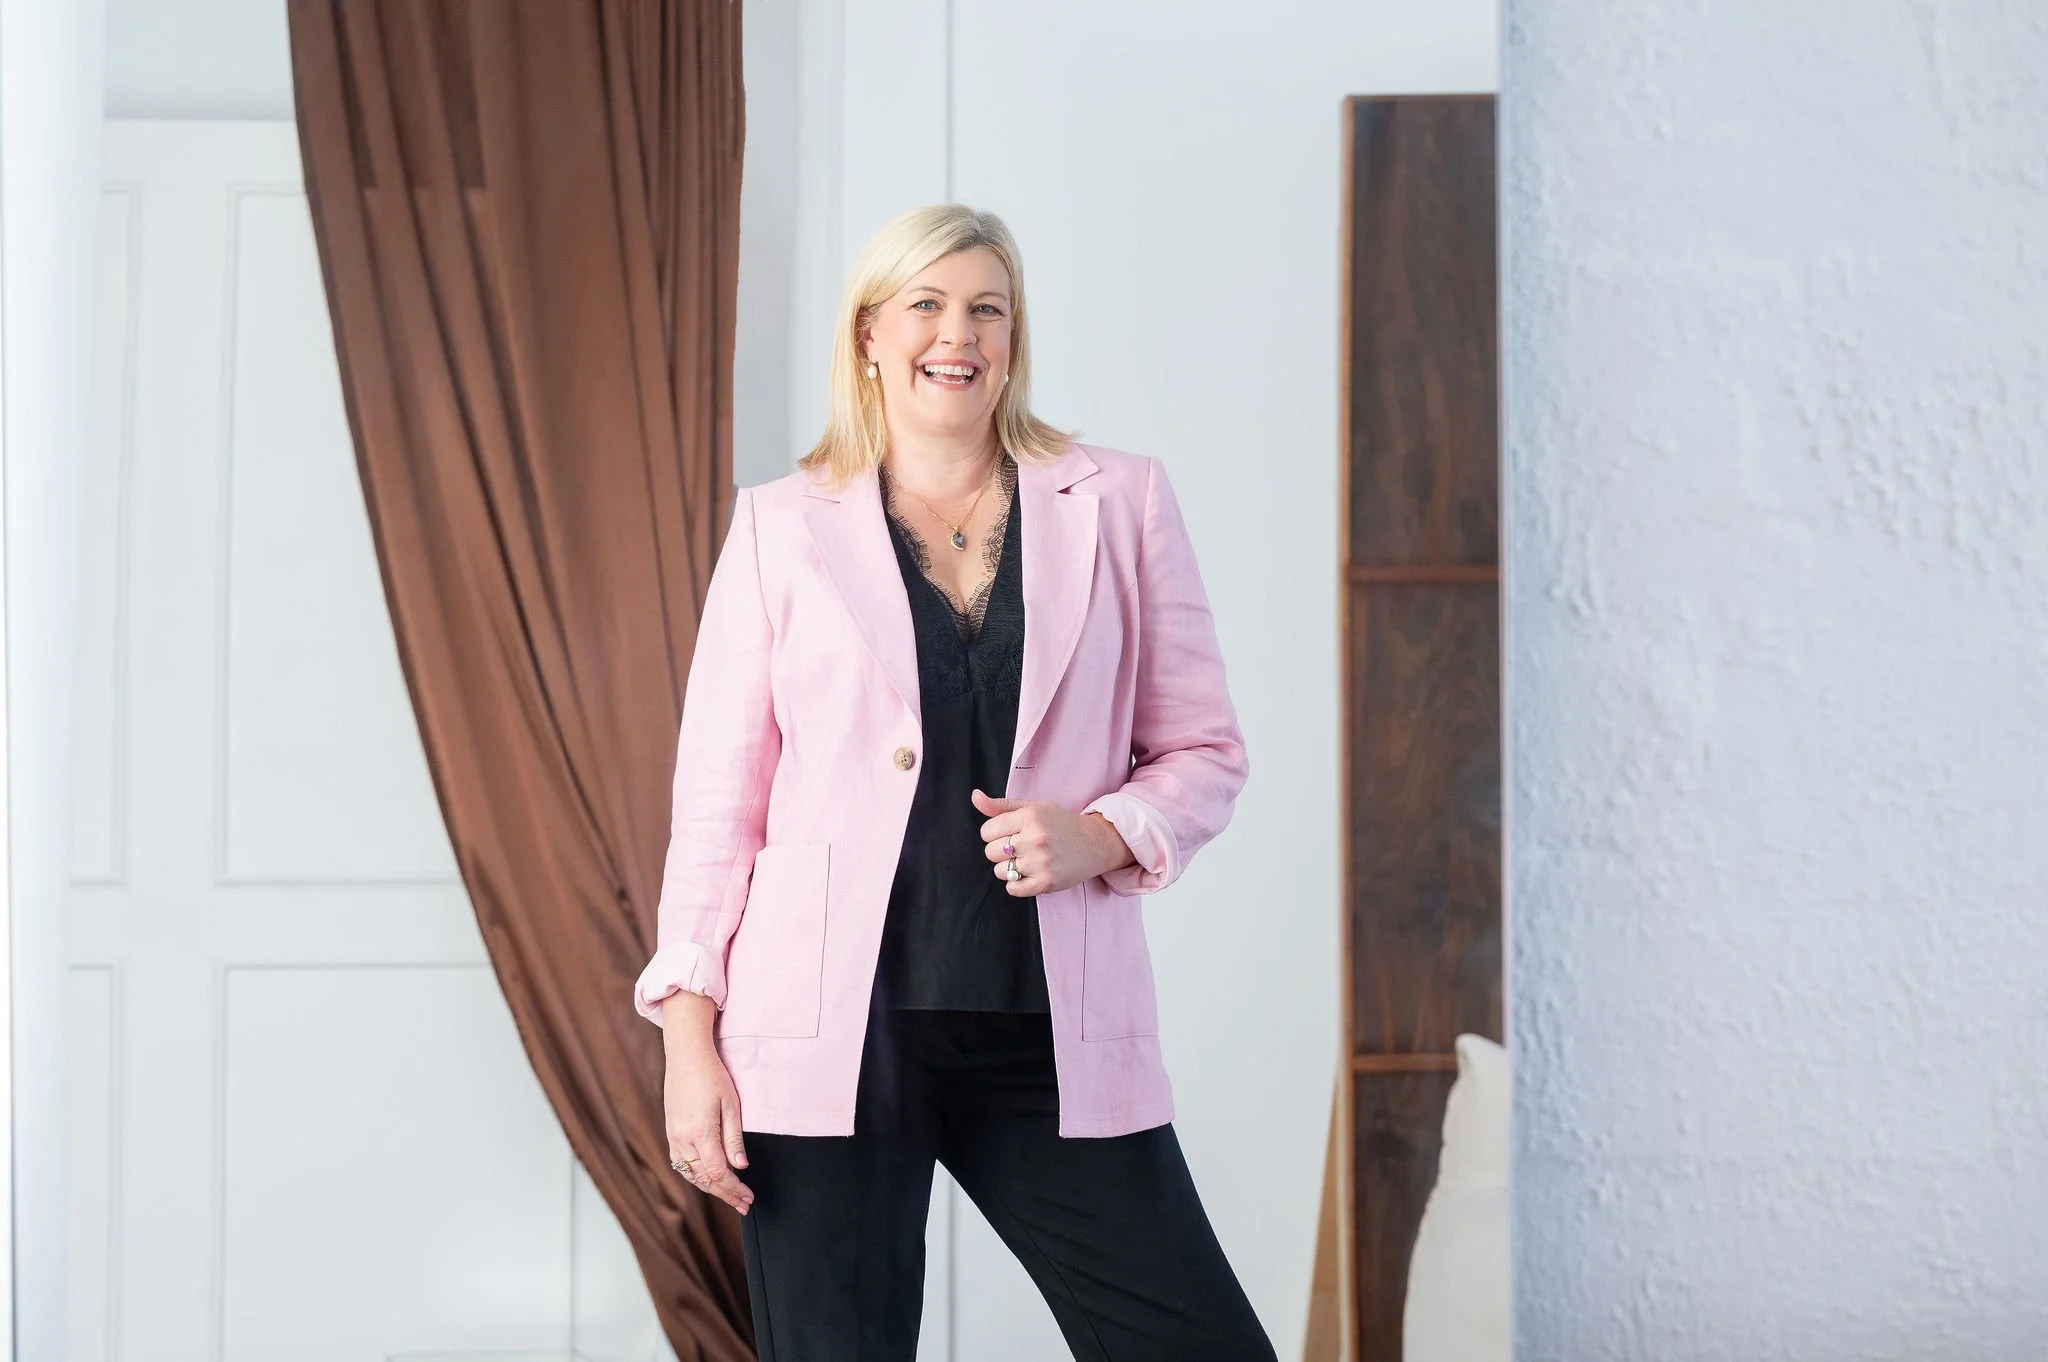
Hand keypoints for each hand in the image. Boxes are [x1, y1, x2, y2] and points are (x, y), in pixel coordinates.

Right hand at [661, 1029, 753, 1215]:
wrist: (686, 1056)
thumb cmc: (713, 1076)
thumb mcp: (731, 1105)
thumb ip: (733, 1138)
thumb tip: (740, 1166)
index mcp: (700, 1133)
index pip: (719, 1173)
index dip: (734, 1189)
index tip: (749, 1197)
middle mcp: (683, 1140)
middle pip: (704, 1179)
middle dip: (725, 1194)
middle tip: (743, 1205)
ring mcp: (673, 1137)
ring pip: (691, 1175)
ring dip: (711, 1189)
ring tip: (730, 1197)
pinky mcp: (671, 1133)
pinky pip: (681, 1164)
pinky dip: (696, 1177)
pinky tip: (709, 1180)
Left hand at [971, 788, 1135, 896]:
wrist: (1094, 843)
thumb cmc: (1060, 824)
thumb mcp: (1032, 808)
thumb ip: (1000, 806)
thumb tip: (975, 797)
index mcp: (1030, 816)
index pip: (987, 831)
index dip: (994, 833)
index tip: (1009, 833)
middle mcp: (1035, 838)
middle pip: (990, 852)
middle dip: (1000, 850)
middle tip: (1019, 847)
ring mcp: (1041, 862)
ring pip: (1000, 872)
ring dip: (1009, 868)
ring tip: (1027, 860)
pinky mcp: (1046, 883)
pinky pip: (1012, 889)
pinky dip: (1016, 884)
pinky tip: (1029, 873)